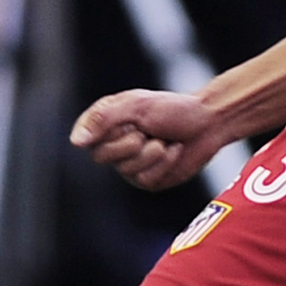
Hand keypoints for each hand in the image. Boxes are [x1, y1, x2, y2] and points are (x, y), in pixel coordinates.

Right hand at [71, 87, 231, 191]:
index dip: (107, 133)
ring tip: (164, 140)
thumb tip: (76, 142)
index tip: (130, 124)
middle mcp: (115, 147)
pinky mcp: (149, 180)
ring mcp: (131, 166)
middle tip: (148, 131)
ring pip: (126, 170)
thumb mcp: (137, 105)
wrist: (208, 123)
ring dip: (151, 153)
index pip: (85, 138)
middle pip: (102, 157)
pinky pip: (146, 179)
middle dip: (130, 143)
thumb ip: (104, 119)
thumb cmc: (173, 109)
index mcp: (108, 125)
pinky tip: (174, 151)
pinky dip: (164, 163)